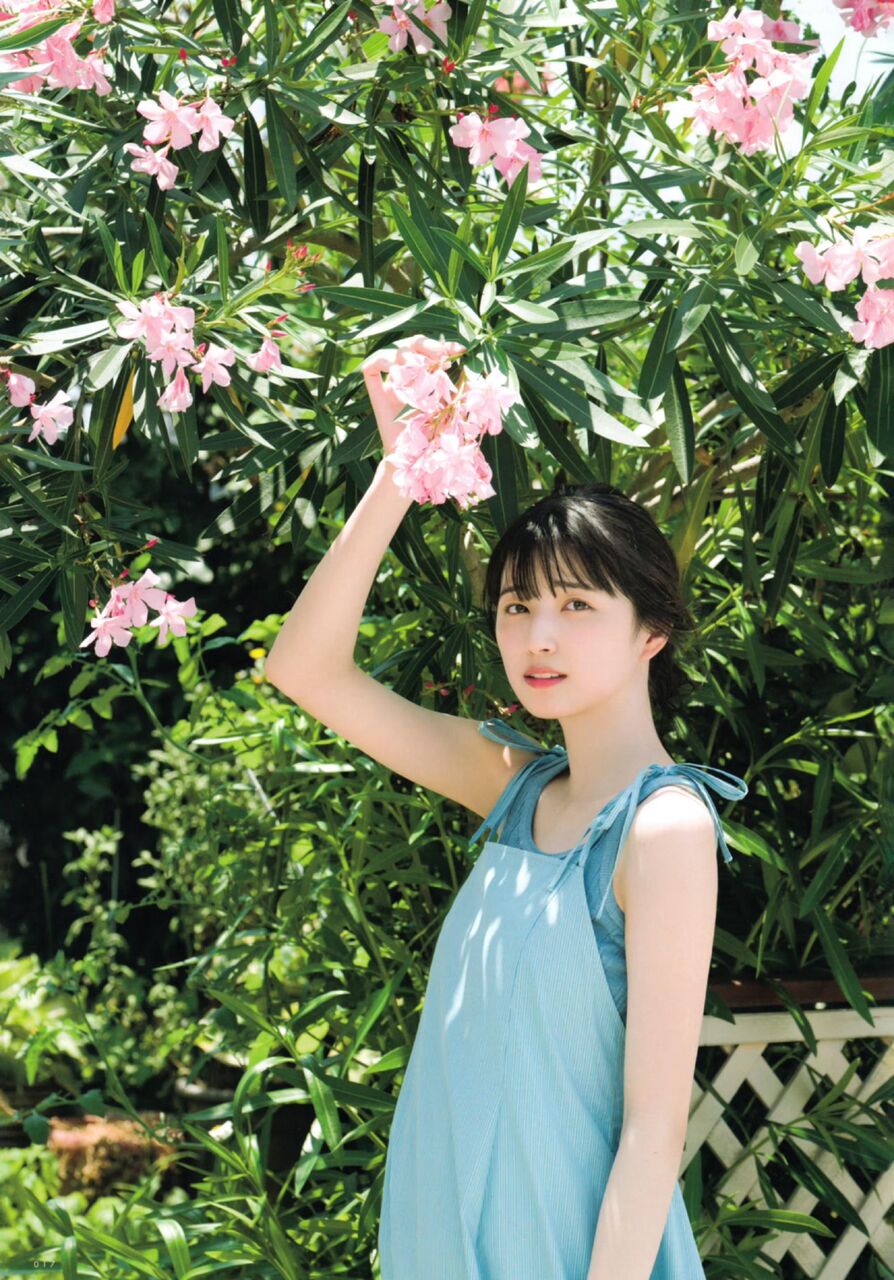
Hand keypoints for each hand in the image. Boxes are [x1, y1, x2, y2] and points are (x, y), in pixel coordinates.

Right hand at [361, 335, 465, 456]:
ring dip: (408, 353)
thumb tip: (463, 354)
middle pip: (410, 345)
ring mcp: (390, 384)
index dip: (443, 345)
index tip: (461, 350)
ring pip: (392, 352)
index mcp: (425, 376)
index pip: (429, 350)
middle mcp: (406, 377)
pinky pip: (370, 368)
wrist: (417, 459)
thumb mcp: (449, 402)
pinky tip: (398, 372)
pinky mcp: (376, 394)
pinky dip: (383, 362)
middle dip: (427, 345)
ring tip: (422, 365)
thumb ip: (453, 380)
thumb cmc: (436, 434)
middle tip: (442, 355)